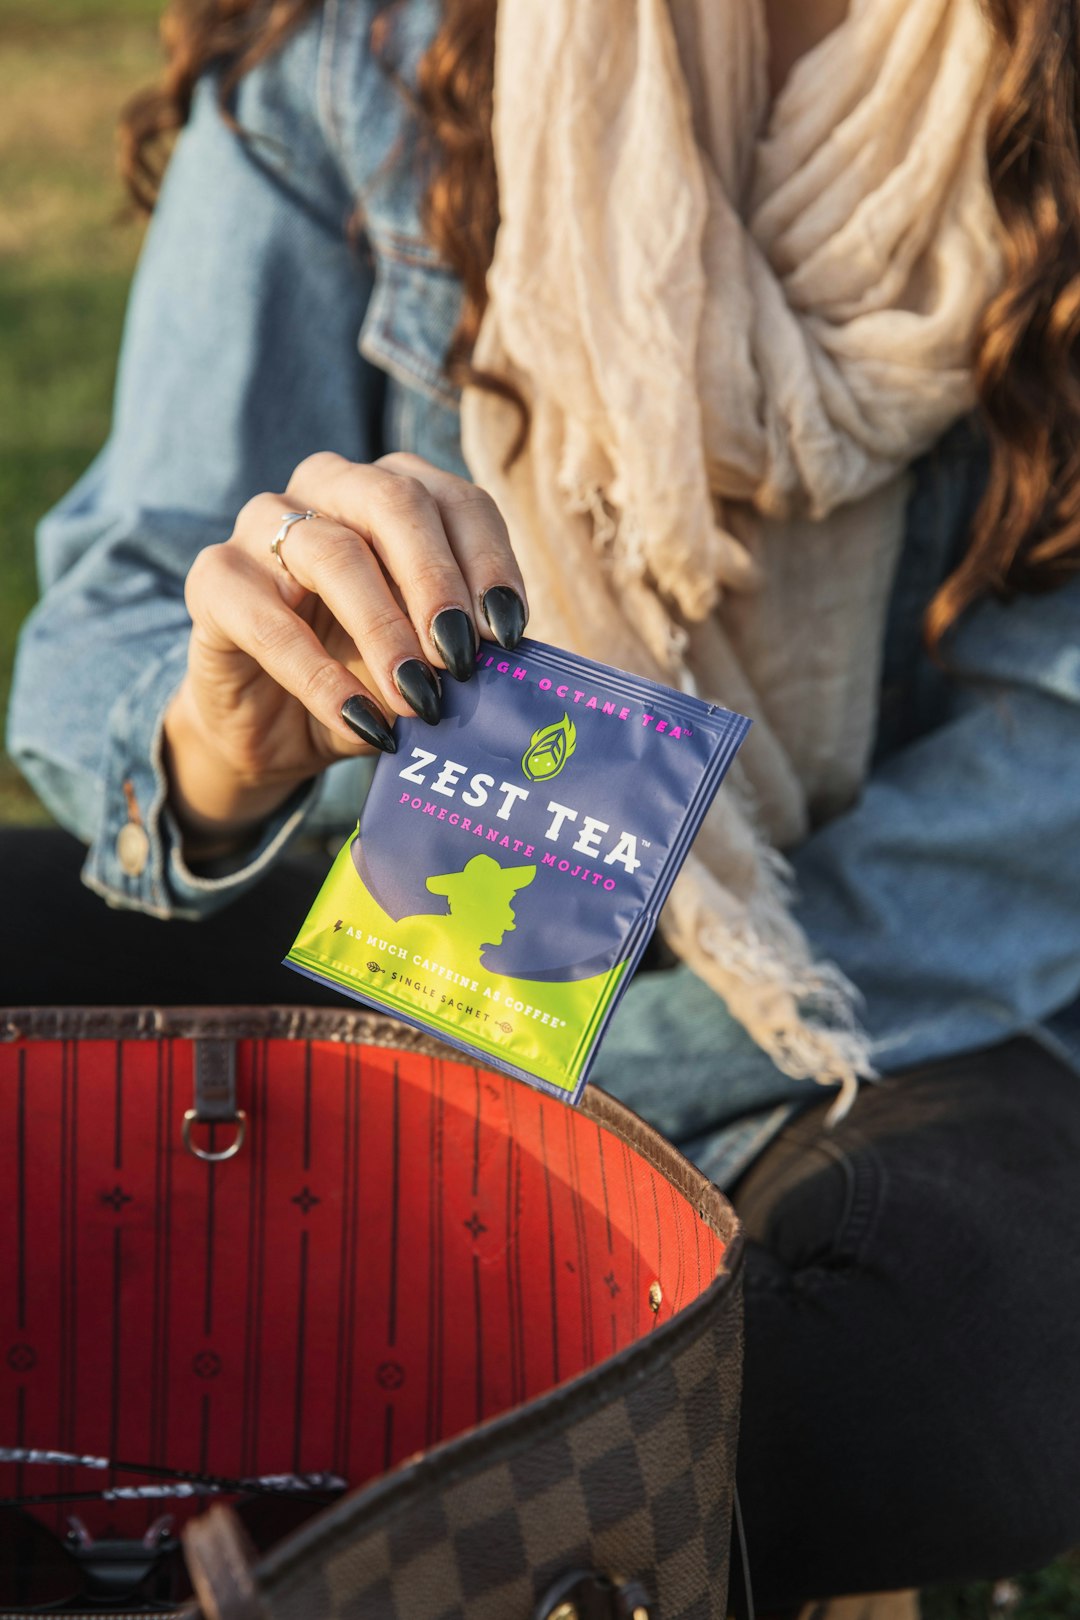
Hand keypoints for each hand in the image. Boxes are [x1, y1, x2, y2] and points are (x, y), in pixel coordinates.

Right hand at [163, 451, 527, 858]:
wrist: (273, 728)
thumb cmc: (362, 677)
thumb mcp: (425, 662)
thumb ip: (460, 649)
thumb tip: (508, 664)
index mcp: (392, 491)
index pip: (456, 500)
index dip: (490, 562)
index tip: (510, 633)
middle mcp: (327, 488)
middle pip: (393, 502)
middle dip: (437, 581)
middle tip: (464, 657)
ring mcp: (262, 525)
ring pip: (332, 552)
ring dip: (385, 629)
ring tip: (419, 697)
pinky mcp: (214, 579)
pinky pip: (270, 620)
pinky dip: (322, 677)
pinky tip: (363, 720)